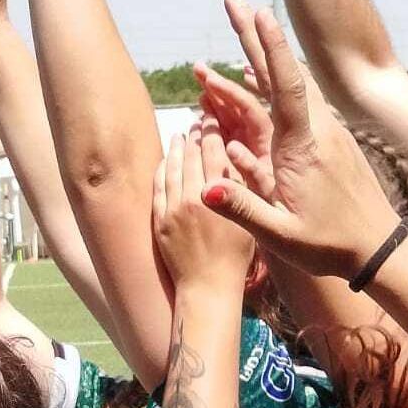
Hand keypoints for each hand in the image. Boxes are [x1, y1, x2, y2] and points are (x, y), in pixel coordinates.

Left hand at [154, 121, 254, 288]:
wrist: (207, 287)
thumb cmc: (234, 258)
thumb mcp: (249, 220)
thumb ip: (244, 190)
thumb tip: (237, 160)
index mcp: (220, 196)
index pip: (215, 153)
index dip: (214, 133)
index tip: (214, 119)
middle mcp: (195, 198)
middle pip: (193, 156)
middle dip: (195, 135)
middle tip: (198, 120)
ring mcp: (174, 208)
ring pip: (174, 168)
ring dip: (177, 148)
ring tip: (181, 134)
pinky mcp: (160, 220)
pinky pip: (159, 187)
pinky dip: (163, 169)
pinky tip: (167, 159)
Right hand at [202, 8, 400, 280]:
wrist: (378, 249)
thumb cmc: (331, 245)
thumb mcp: (281, 236)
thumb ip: (243, 209)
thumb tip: (204, 188)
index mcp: (304, 146)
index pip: (285, 87)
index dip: (272, 48)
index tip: (258, 13)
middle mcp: (317, 130)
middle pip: (282, 70)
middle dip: (255, 33)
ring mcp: (324, 132)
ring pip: (288, 82)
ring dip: (262, 53)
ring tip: (241, 23)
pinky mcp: (325, 141)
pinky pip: (294, 101)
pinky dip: (273, 80)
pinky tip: (258, 74)